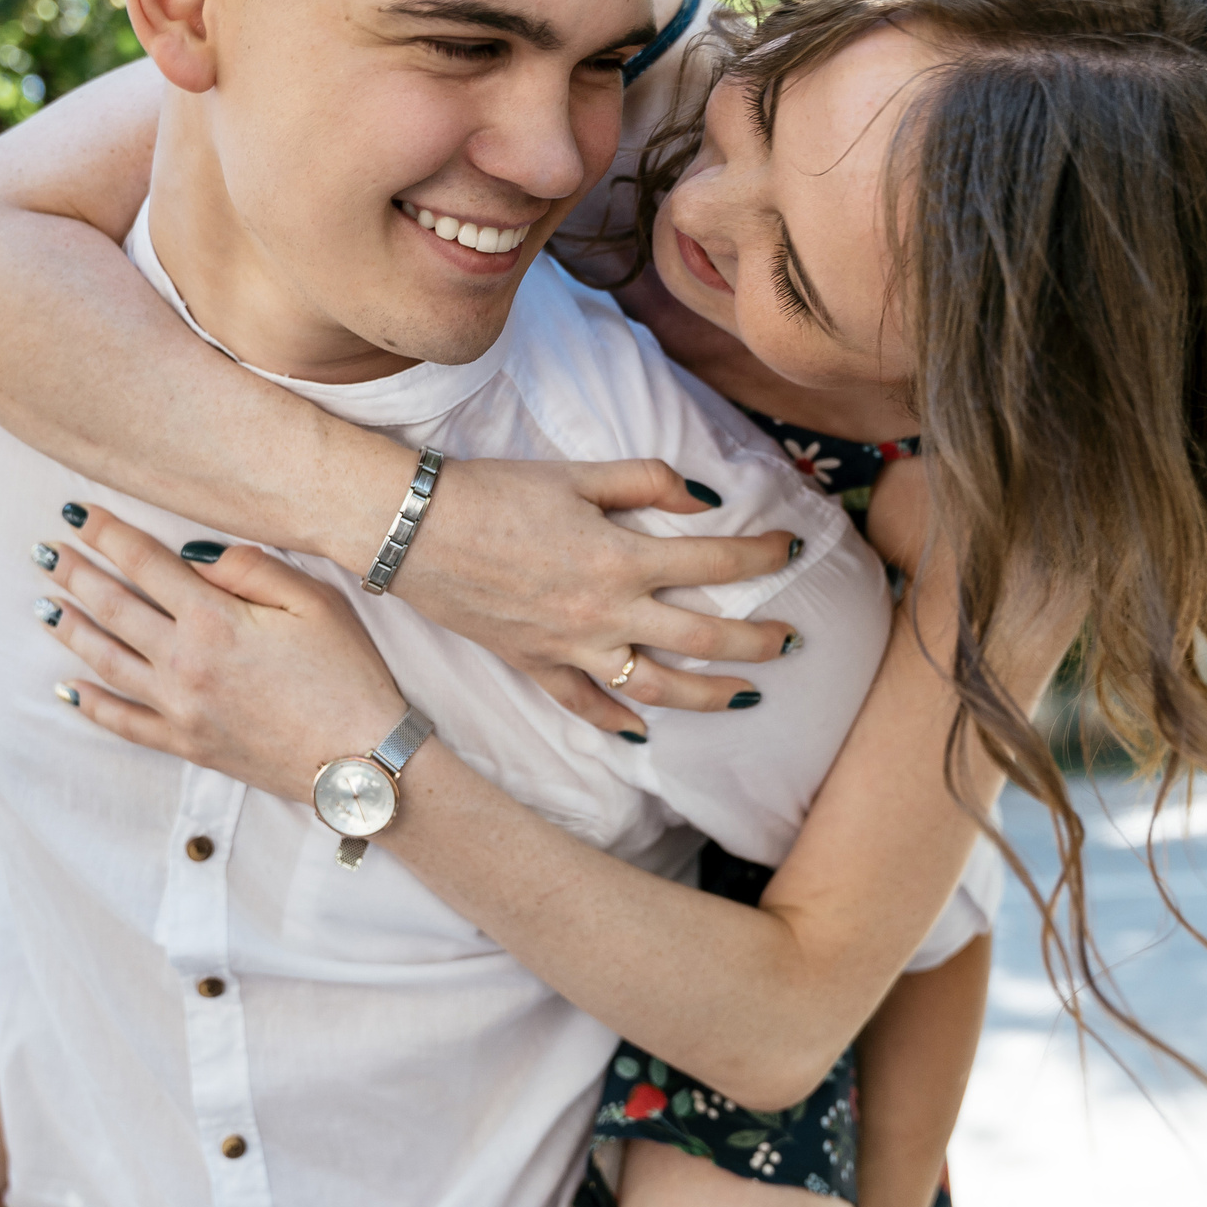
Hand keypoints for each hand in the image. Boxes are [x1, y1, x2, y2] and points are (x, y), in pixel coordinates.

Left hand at [39, 503, 402, 799]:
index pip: (144, 563)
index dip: (105, 533)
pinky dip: (90, 704)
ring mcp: (179, 707)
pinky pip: (122, 722)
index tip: (75, 513)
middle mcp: (183, 662)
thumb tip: (196, 554)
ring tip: (44, 604)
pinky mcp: (185, 744)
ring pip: (106, 660)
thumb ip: (252, 568)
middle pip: (113, 607)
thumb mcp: (315, 601)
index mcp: (214, 619)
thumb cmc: (348, 674)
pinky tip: (66, 687)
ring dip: (70, 629)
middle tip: (44, 550)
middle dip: (75, 573)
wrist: (360, 761)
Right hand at [390, 457, 802, 735]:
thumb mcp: (578, 474)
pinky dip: (615, 722)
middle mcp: (606, 613)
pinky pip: (583, 706)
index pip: (716, 560)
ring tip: (748, 697)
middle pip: (703, 638)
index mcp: (622, 558)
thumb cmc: (495, 491)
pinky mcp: (535, 666)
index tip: (792, 550)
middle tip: (793, 641)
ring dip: (710, 697)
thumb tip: (706, 499)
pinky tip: (643, 733)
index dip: (762, 555)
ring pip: (657, 689)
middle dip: (758, 641)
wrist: (413, 529)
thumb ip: (648, 482)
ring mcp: (571, 648)